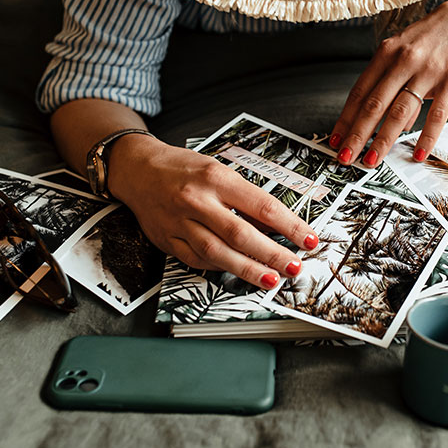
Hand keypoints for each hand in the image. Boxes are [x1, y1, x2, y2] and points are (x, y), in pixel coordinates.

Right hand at [106, 136, 318, 289]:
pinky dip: (219, 268)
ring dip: (248, 269)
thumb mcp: (219, 170)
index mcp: (216, 177)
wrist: (138, 169)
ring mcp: (179, 222)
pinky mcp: (166, 239)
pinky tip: (237, 271)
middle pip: (241, 234)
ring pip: (218, 253)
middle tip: (294, 266)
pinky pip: (197, 260)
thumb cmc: (184, 168)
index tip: (308, 239)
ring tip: (272, 279)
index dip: (290, 226)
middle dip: (273, 254)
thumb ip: (245, 198)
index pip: (262, 206)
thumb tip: (276, 226)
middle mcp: (197, 200)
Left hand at [329, 0, 447, 166]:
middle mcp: (403, 61)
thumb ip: (395, 82)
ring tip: (372, 161)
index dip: (345, 118)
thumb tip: (395, 122)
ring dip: (383, 140)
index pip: (359, 92)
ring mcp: (428, 70)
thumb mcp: (407, 50)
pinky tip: (419, 154)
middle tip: (344, 157)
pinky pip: (437, 114)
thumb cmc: (435, 36)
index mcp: (386, 53)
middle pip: (374, 104)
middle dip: (357, 135)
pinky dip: (427, 137)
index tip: (334, 139)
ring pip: (400, 112)